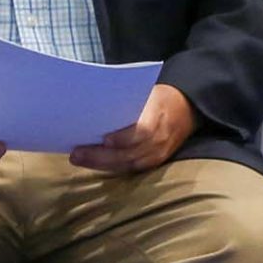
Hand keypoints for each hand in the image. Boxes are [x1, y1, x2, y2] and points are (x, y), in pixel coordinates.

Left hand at [71, 83, 195, 174]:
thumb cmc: (157, 98)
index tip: (104, 139)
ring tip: (78, 159)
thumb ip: (124, 102)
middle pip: (131, 153)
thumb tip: (90, 105)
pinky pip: (132, 169)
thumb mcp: (146, 93)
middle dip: (101, 156)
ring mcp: (159, 153)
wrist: (186, 109)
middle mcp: (161, 140)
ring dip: (101, 164)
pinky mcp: (155, 161)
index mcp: (158, 118)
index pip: (143, 132)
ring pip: (129, 164)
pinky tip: (93, 163)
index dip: (124, 138)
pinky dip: (111, 167)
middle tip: (75, 153)